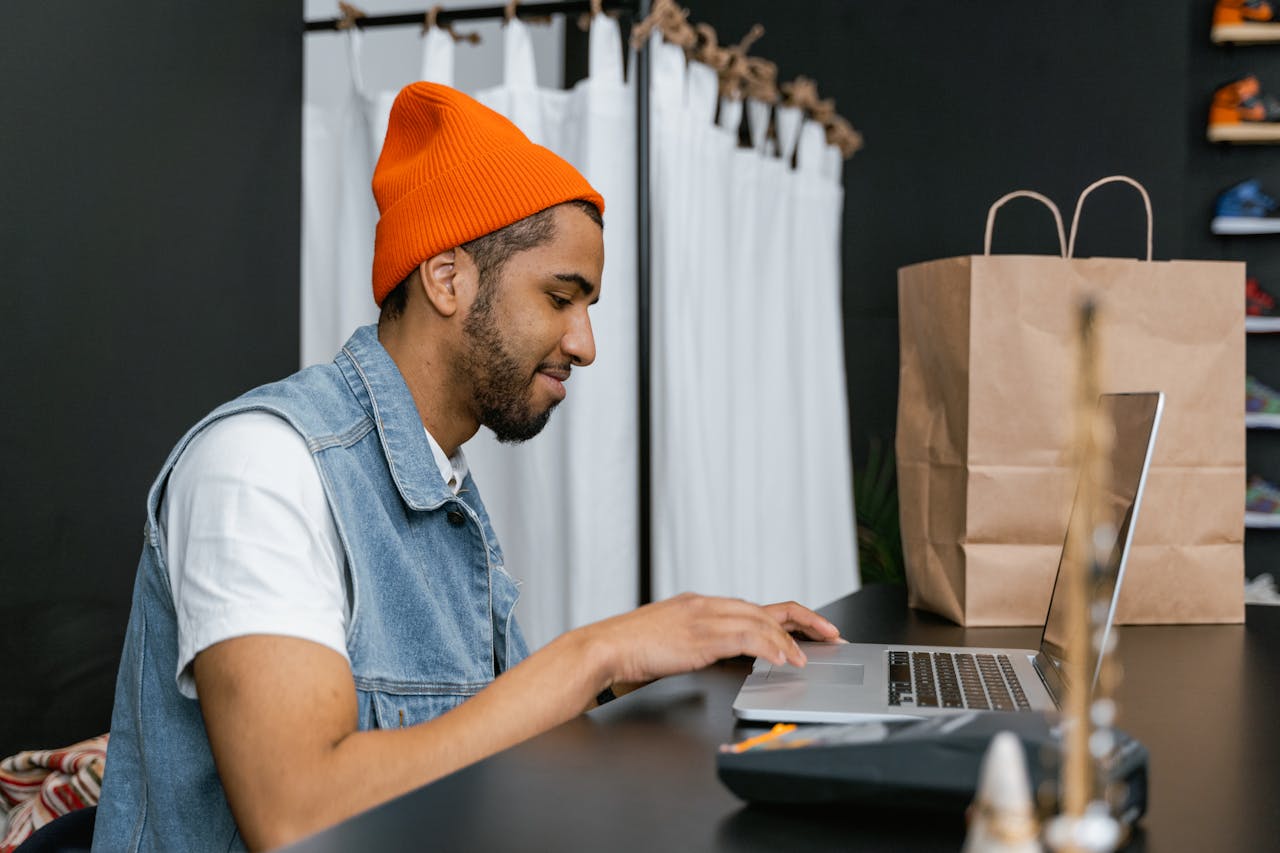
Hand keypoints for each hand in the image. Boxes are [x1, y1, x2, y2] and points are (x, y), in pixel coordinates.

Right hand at [581, 593, 840, 690]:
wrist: (603, 648)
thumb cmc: (630, 650)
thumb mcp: (671, 641)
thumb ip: (698, 643)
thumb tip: (724, 657)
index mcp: (700, 605)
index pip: (754, 606)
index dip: (789, 616)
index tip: (812, 627)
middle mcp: (706, 605)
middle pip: (766, 609)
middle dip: (804, 622)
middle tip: (830, 636)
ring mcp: (703, 617)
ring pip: (760, 620)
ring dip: (789, 640)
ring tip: (808, 658)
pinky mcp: (700, 635)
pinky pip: (746, 637)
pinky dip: (770, 647)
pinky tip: (783, 660)